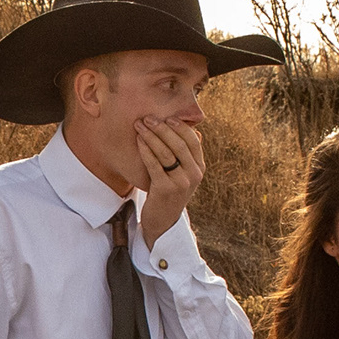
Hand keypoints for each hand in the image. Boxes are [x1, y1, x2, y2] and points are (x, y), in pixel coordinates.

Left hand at [133, 115, 205, 239]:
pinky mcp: (165, 189)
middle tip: (148, 118)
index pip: (193, 141)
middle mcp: (194, 175)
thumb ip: (186, 155)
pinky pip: (154, 164)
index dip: (180, 127)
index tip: (166, 117)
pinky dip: (145, 150)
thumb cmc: (170, 192)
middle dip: (162, 128)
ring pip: (165, 153)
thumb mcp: (183, 174)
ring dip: (151, 136)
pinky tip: (138, 141)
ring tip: (139, 126)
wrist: (163, 221)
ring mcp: (181, 183)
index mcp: (200, 168)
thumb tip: (191, 129)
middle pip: (179, 144)